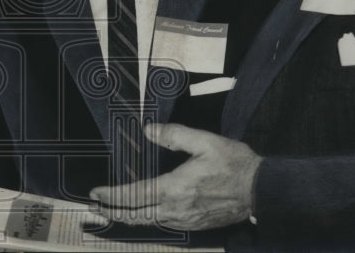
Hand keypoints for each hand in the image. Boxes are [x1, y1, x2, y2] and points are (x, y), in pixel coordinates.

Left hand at [89, 123, 261, 230]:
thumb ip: (174, 135)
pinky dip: (146, 220)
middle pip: (136, 216)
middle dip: (112, 212)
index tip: (95, 193)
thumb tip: (149, 130)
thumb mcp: (205, 141)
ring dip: (128, 217)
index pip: (135, 196)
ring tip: (111, 212)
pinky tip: (142, 214)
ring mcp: (185, 220)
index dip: (112, 196)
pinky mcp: (195, 224)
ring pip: (149, 223)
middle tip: (94, 207)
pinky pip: (163, 224)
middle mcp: (176, 210)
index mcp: (175, 189)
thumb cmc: (234, 164)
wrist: (260, 190)